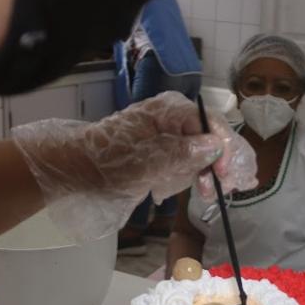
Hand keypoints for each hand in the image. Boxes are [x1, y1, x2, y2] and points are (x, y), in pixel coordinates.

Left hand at [11, 92, 256, 240]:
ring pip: (205, 152)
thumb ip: (183, 152)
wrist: (77, 171)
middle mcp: (175, 119)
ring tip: (212, 194)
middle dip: (222, 163)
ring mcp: (171, 136)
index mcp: (170, 111)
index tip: (226, 176)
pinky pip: (192, 161)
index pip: (212, 124)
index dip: (225, 149)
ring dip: (211, 173)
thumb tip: (216, 146)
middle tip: (225, 189)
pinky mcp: (166, 152)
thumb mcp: (148, 160)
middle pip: (213, 137)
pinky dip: (200, 175)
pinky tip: (208, 188)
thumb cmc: (109, 162)